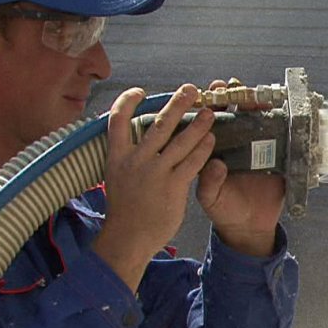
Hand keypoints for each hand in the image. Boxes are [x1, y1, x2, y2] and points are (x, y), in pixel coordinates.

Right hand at [92, 84, 215, 290]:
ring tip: (210, 112)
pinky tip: (211, 141)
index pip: (117, 120)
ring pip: (180, 140)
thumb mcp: (116, 177)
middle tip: (190, 90)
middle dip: (176, 104)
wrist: (128, 238)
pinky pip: (192, 163)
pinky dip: (203, 149)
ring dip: (198, 124)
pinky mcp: (172, 186)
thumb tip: (133, 137)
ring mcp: (155, 173)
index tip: (139, 92)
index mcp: (116, 156)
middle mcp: (135, 160)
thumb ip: (126, 157)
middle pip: (157, 124)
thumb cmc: (124, 209)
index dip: (126, 102)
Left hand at [196, 80, 284, 256]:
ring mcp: (259, 148)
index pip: (211, 120)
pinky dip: (284, 125)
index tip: (209, 93)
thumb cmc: (224, 210)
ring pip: (259, 120)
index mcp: (216, 149)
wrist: (250, 227)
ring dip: (258, 106)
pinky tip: (286, 114)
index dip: (210, 104)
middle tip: (231, 85)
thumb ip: (210, 182)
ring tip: (258, 96)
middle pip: (236, 113)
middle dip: (234, 96)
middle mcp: (237, 143)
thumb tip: (215, 164)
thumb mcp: (211, 199)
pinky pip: (282, 138)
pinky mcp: (278, 157)